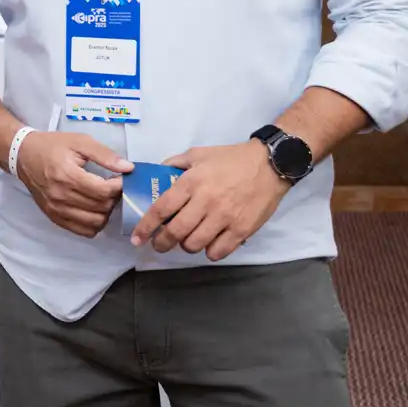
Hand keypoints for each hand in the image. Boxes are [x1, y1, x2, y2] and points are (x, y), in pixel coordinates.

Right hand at [15, 131, 132, 237]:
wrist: (23, 155)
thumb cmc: (52, 146)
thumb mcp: (79, 141)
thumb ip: (104, 154)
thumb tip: (128, 168)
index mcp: (68, 175)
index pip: (103, 191)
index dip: (119, 186)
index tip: (120, 178)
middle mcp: (61, 196)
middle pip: (101, 207)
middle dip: (113, 197)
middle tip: (112, 186)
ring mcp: (57, 209)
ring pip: (95, 222)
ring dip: (106, 212)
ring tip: (103, 198)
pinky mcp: (54, 217)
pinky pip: (83, 231)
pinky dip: (94, 224)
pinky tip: (94, 210)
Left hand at [131, 141, 288, 259]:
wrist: (270, 165)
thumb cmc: (231, 159)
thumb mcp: (198, 154)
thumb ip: (175, 163)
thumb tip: (157, 172)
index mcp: (191, 182)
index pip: (161, 209)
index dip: (146, 227)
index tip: (137, 238)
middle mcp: (205, 202)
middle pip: (176, 232)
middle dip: (162, 243)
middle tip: (159, 245)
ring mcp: (224, 218)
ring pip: (195, 244)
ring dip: (186, 246)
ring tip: (187, 241)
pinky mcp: (242, 229)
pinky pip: (218, 251)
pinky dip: (209, 252)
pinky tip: (209, 244)